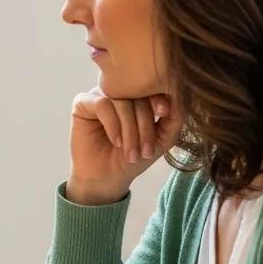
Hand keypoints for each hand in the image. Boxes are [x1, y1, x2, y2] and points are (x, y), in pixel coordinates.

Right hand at [67, 88, 182, 204]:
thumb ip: (175, 117)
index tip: (164, 113)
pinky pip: (102, 104)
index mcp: (138, 95)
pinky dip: (112, 124)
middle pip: (136, 95)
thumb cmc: (135, 157)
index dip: (159, 97)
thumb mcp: (163, 138)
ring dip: (129, 129)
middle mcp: (119, 92)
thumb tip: (180, 97)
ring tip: (131, 152)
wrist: (108, 177)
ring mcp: (100, 95)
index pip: (151, 86)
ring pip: (121, 101)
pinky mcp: (82, 103)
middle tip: (145, 151)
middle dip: (144, 125)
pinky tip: (115, 141)